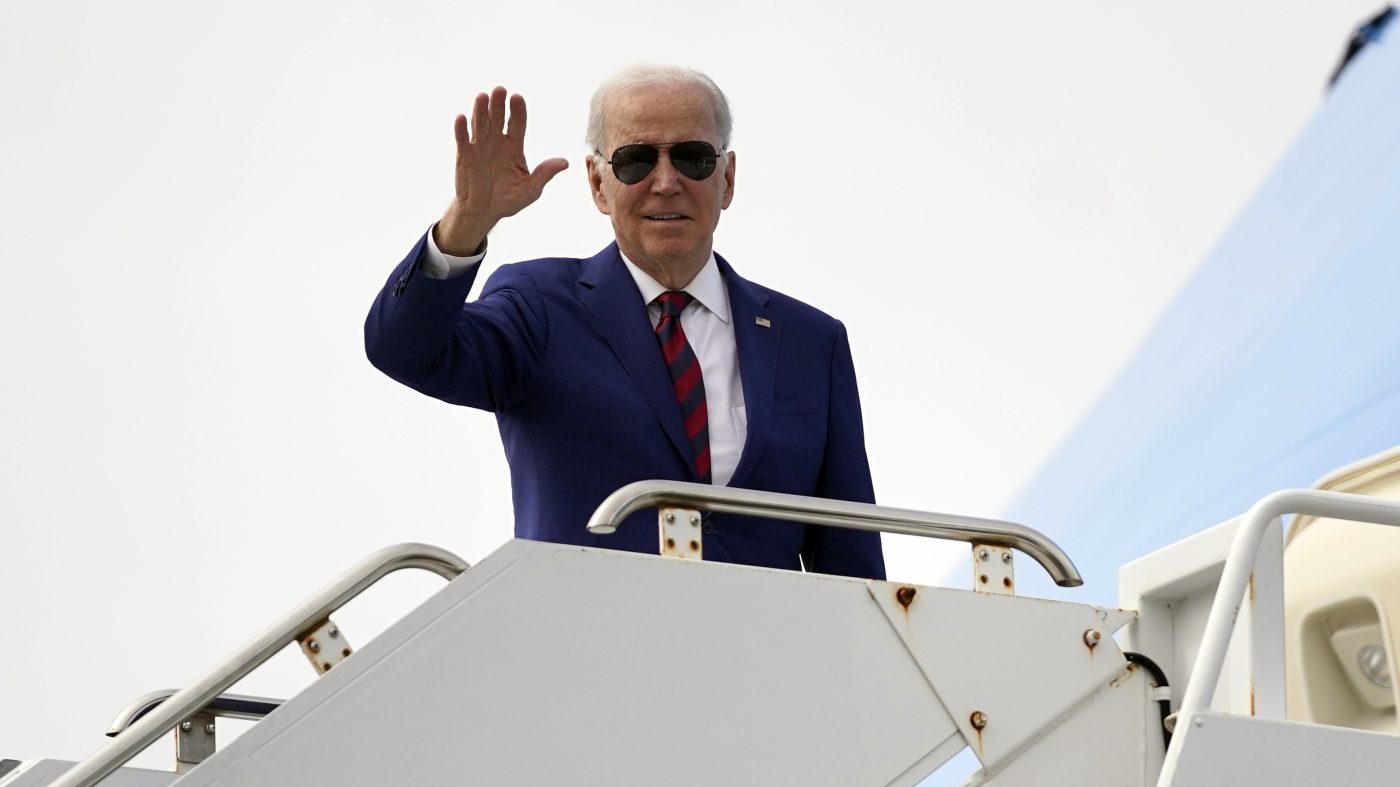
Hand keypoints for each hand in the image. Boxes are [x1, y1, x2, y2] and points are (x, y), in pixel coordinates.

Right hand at [434, 86, 568, 255]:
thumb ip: (544, 174)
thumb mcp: (531, 190)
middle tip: (500, 90)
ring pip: (480, 123)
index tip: (517, 98)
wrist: (484, 212)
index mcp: (515, 147)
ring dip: (480, 110)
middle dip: (499, 104)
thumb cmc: (509, 200)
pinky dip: (461, 129)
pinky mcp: (464, 154)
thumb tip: (565, 163)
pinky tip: (462, 118)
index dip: (518, 111)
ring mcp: (480, 146)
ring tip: (482, 96)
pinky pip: (463, 139)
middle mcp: (497, 142)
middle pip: (498, 118)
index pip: (518, 124)